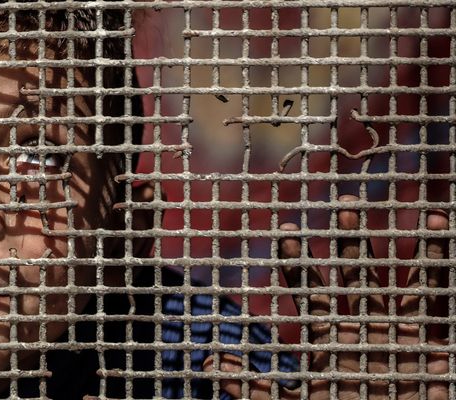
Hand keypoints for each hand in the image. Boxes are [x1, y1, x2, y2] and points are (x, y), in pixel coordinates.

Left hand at [208, 195, 449, 399]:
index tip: (288, 232)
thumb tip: (209, 365)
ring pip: (398, 281)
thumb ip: (255, 387)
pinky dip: (440, 262)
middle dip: (349, 242)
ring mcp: (400, 332)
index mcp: (331, 338)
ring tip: (387, 210)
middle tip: (343, 204)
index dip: (300, 265)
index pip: (313, 293)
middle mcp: (365, 327)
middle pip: (355, 276)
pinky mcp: (433, 339)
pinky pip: (439, 296)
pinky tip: (439, 226)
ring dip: (393, 247)